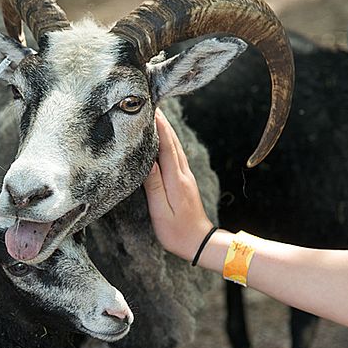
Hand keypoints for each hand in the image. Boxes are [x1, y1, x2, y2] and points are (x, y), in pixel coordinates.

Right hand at [143, 108, 213, 259]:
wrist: (200, 243)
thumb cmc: (176, 231)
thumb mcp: (160, 210)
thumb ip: (153, 185)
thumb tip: (146, 160)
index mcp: (175, 179)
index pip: (165, 146)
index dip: (158, 126)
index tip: (150, 109)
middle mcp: (182, 174)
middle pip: (172, 142)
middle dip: (162, 122)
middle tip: (151, 104)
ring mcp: (185, 177)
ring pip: (176, 147)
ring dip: (167, 130)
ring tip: (156, 116)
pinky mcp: (185, 182)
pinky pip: (176, 156)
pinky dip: (169, 142)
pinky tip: (164, 140)